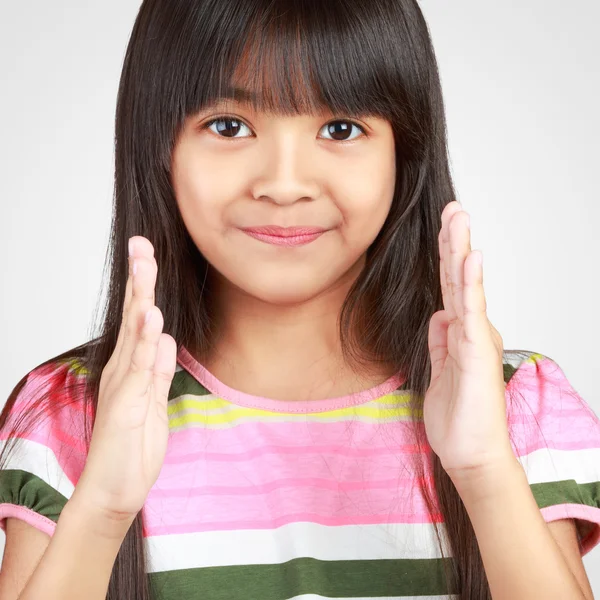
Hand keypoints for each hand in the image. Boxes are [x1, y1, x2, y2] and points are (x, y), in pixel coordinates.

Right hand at [70, 236, 176, 525]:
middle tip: (140, 244)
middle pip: (133, 315)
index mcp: (131, 367)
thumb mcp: (154, 400)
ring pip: (135, 334)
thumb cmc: (133, 446)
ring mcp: (124, 385)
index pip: (139, 318)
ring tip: (144, 266)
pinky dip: (146, 342)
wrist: (114, 489)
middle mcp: (124, 369)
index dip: (143, 285)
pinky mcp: (128, 404)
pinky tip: (151, 318)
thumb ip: (160, 369)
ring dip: (140, 298)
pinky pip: (141, 368)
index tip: (145, 253)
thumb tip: (167, 337)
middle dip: (139, 278)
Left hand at [423, 202, 514, 478]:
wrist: (471, 453)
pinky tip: (470, 258)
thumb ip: (440, 340)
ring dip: (461, 249)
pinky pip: (470, 312)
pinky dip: (470, 284)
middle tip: (452, 208)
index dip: (446, 257)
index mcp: (460, 333)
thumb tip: (438, 314)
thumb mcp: (439, 370)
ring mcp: (475, 338)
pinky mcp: (475, 352)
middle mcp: (471, 330)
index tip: (443, 228)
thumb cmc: (458, 417)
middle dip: (454, 241)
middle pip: (458, 278)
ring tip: (458, 217)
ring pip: (465, 286)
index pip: (450, 287)